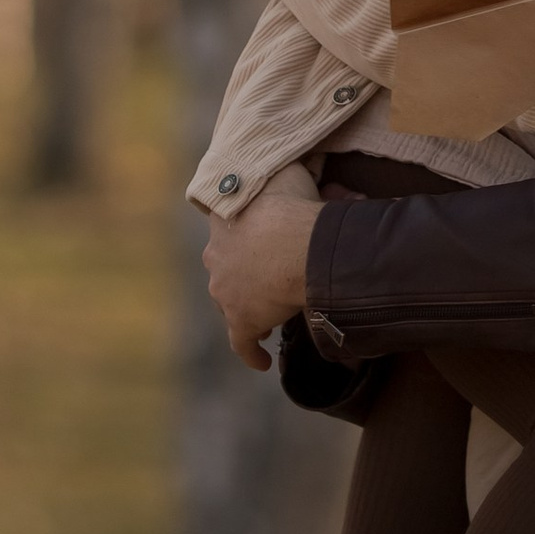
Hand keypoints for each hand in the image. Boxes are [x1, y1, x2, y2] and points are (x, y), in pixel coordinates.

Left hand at [203, 184, 320, 370]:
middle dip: (244, 271)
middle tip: (269, 274)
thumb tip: (319, 174)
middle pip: (225, 267)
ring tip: (268, 312)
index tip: (256, 240)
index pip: (224, 229)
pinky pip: (242, 342)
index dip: (242, 236)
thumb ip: (294, 173)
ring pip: (231, 302)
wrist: (295, 244)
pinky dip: (251, 352)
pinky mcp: (241, 320)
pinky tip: (260, 361)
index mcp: (222, 220)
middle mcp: (216, 257)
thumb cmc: (292, 205)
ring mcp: (225, 292)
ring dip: (249, 305)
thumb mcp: (288, 172)